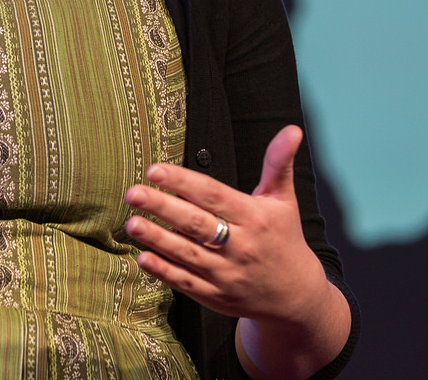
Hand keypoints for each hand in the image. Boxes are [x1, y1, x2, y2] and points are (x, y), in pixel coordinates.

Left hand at [123, 125, 330, 328]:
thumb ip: (278, 164)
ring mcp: (227, 274)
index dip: (184, 182)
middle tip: (134, 193)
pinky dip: (164, 272)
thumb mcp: (283, 200)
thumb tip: (291, 131)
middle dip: (162, 207)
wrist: (295, 295)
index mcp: (254, 218)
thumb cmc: (284, 239)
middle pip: (195, 224)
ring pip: (186, 254)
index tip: (156, 170)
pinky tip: (142, 258)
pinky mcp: (216, 296)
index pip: (213, 195)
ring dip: (157, 239)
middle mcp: (240, 246)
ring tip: (132, 223)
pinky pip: (186, 283)